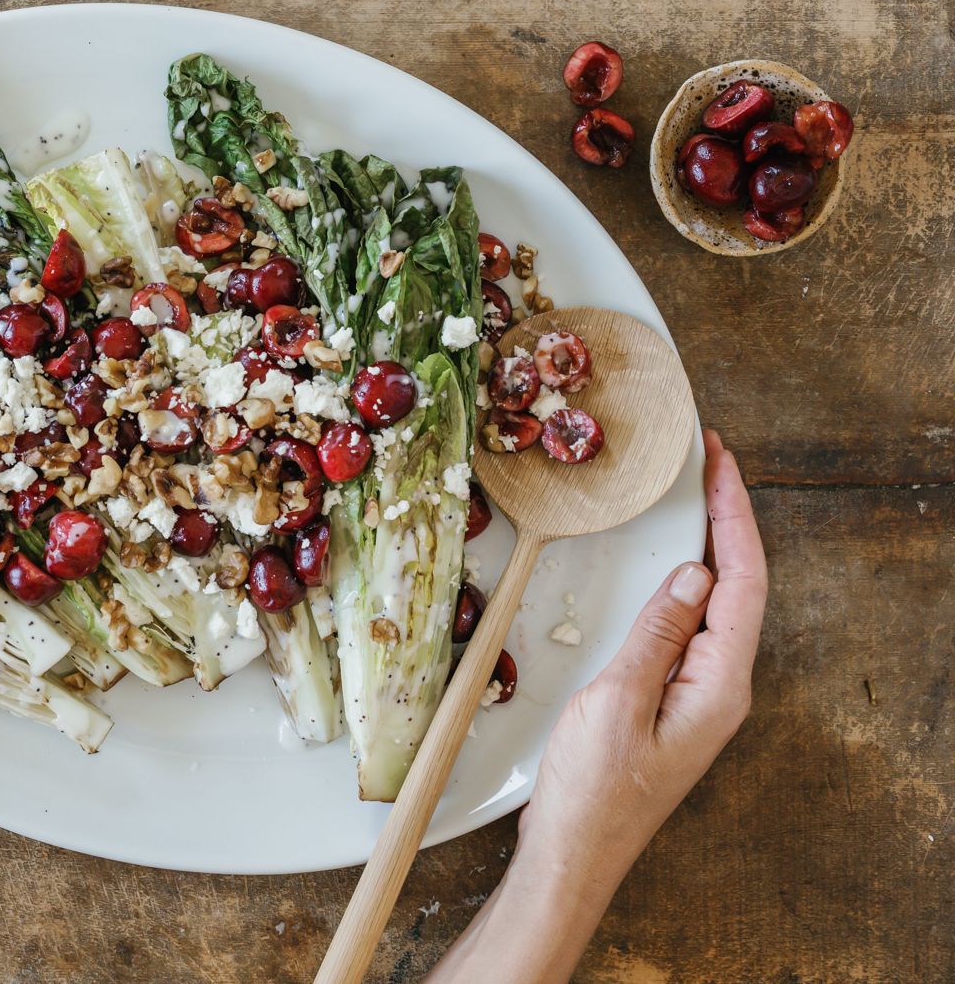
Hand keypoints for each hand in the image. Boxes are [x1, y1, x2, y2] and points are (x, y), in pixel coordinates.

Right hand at [425, 430, 767, 982]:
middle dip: (727, 518)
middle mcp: (721, 687)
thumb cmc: (590, 791)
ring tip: (692, 496)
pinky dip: (682, 584)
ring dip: (708, 547)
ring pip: (717, 605)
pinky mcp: (672, 703)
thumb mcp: (616, 700)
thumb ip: (658, 634)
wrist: (573, 856)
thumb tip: (693, 575)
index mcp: (720, 684)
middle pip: (739, 586)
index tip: (718, 460)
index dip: (733, 513)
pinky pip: (690, 630)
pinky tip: (666, 567)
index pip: (742, 580)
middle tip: (706, 460)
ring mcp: (699, 697)